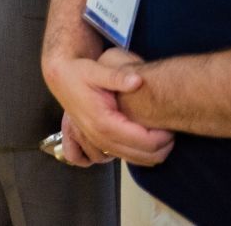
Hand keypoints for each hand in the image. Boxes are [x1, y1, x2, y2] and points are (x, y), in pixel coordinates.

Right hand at [43, 50, 174, 166]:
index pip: (144, 141)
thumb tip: (138, 81)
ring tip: (160, 135)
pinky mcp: (95, 143)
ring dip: (151, 153)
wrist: (60, 77)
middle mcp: (99, 137)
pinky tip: (139, 145)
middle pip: (143, 156)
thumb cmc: (80, 72)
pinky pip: (120, 159)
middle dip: (162, 147)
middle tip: (171, 130)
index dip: (164, 137)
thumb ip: (117, 76)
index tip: (171, 125)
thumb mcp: (96, 69)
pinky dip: (134, 156)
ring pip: (133, 160)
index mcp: (103, 122)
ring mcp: (96, 143)